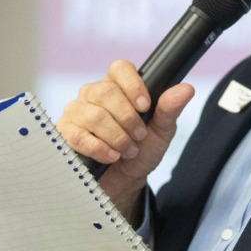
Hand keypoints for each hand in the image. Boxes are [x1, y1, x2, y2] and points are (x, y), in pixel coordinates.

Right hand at [56, 60, 193, 218]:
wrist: (123, 182)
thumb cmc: (141, 152)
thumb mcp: (160, 132)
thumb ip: (169, 110)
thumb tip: (186, 89)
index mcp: (118, 87)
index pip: (120, 68)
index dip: (133, 85)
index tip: (145, 106)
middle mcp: (93, 94)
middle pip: (106, 92)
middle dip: (127, 118)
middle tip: (139, 137)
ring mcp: (76, 112)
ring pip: (93, 115)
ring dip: (116, 136)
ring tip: (127, 151)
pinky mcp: (64, 132)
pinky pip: (78, 135)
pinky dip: (100, 148)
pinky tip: (111, 156)